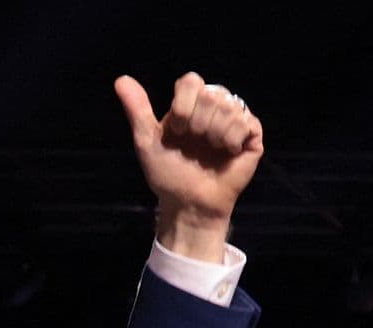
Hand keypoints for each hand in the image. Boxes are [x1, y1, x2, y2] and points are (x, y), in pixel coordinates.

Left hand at [114, 72, 263, 260]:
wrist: (188, 202)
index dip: (183, 105)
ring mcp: (235, 119)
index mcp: (189, 106)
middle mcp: (213, 108)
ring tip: (210, 150)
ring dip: (213, 134)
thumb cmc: (168, 174)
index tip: (177, 131)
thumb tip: (120, 80)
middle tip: (194, 143)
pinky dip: (230, 140)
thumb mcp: (146, 141)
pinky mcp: (252, 134)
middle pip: (211, 93)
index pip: (191, 81)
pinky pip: (245, 121)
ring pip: (228, 106)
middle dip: (197, 123)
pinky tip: (226, 152)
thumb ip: (137, 109)